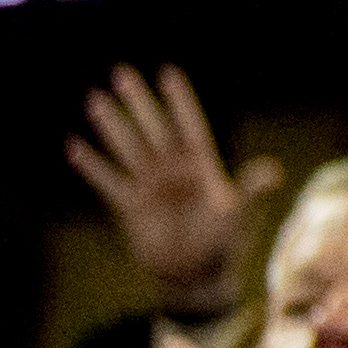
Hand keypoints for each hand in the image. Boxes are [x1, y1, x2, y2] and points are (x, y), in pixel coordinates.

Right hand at [64, 66, 279, 304]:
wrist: (194, 275)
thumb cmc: (222, 243)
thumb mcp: (237, 214)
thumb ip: (250, 189)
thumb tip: (272, 169)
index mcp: (202, 167)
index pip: (188, 125)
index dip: (179, 101)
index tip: (168, 72)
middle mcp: (173, 170)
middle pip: (153, 128)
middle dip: (138, 102)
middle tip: (121, 72)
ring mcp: (150, 186)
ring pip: (128, 148)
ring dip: (112, 126)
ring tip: (95, 99)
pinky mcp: (130, 206)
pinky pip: (108, 181)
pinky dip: (93, 166)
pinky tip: (75, 147)